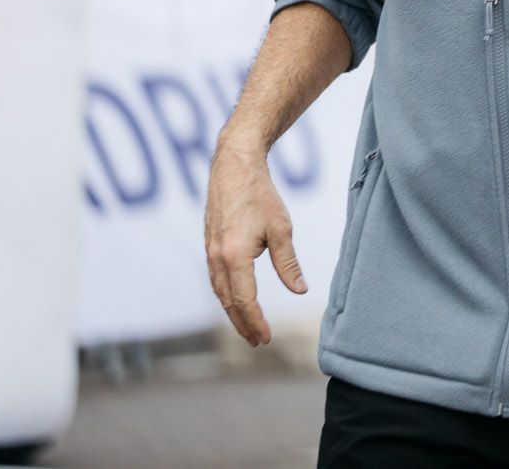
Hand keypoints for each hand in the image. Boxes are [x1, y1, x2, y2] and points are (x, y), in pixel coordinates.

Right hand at [204, 144, 306, 345]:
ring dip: (233, 312)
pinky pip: (216, 278)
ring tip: (248, 326)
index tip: (266, 339)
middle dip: (243, 324)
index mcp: (234, 256)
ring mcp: (209, 251)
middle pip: (228, 302)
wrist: (234, 166)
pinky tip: (236, 299)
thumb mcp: (281, 228)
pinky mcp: (209, 244)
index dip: (255, 322)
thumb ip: (288, 263)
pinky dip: (226, 294)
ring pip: (219, 292)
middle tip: (257, 342)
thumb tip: (299, 290)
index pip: (244, 301)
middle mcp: (216, 258)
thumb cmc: (260, 194)